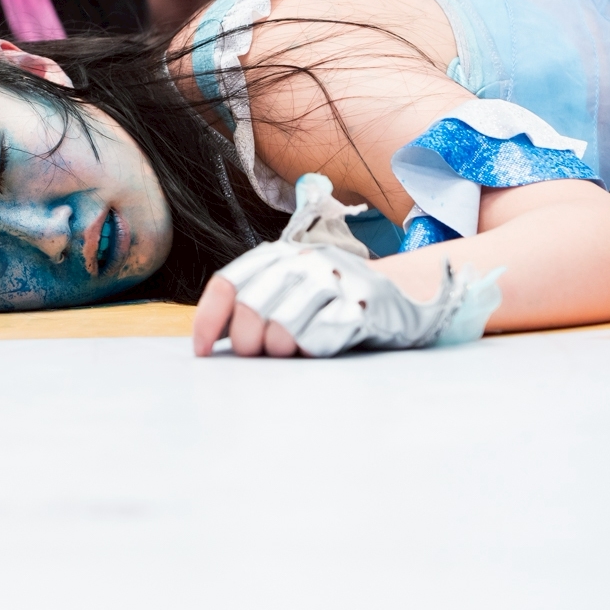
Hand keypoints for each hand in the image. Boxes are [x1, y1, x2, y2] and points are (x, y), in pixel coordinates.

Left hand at [192, 240, 465, 357]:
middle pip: (250, 310)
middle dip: (247, 343)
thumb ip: (255, 302)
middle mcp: (304, 260)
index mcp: (279, 254)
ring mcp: (334, 280)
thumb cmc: (336, 300)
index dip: (208, 320)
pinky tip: (323, 345)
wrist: (407, 291)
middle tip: (261, 355)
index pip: (227, 283)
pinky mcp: (361, 305)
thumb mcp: (292, 287)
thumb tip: (211, 338)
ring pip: (280, 329)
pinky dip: (312, 351)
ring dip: (281, 350)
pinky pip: (317, 340)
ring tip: (294, 349)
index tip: (202, 352)